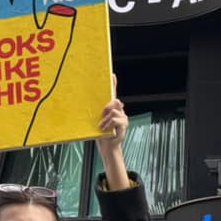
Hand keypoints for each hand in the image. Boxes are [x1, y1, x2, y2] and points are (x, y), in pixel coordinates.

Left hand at [95, 77, 129, 191]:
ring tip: (101, 127)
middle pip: (114, 100)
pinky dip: (108, 124)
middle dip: (106, 108)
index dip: (113, 83)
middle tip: (101, 116)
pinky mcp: (124, 123)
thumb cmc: (100, 133)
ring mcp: (123, 116)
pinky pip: (115, 119)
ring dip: (105, 120)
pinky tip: (105, 129)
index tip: (112, 74)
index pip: (113, 93)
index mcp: (110, 108)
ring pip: (113, 111)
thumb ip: (97, 114)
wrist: (106, 146)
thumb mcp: (95, 121)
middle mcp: (118, 110)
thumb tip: (97, 108)